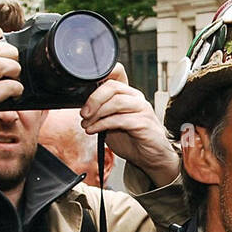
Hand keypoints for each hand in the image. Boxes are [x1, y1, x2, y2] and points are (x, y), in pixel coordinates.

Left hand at [81, 63, 178, 185]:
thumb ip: (101, 111)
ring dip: (96, 114)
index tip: (82, 89)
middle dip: (93, 100)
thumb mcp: (112, 121)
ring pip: (116, 102)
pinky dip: (101, 125)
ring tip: (86, 125)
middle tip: (83, 114)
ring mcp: (142, 109)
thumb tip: (81, 106)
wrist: (150, 158)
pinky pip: (119, 120)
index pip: (116, 73)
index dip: (100, 75)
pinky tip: (93, 131)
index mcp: (129, 94)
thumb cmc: (132, 139)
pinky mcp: (143, 123)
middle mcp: (137, 98)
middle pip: (112, 87)